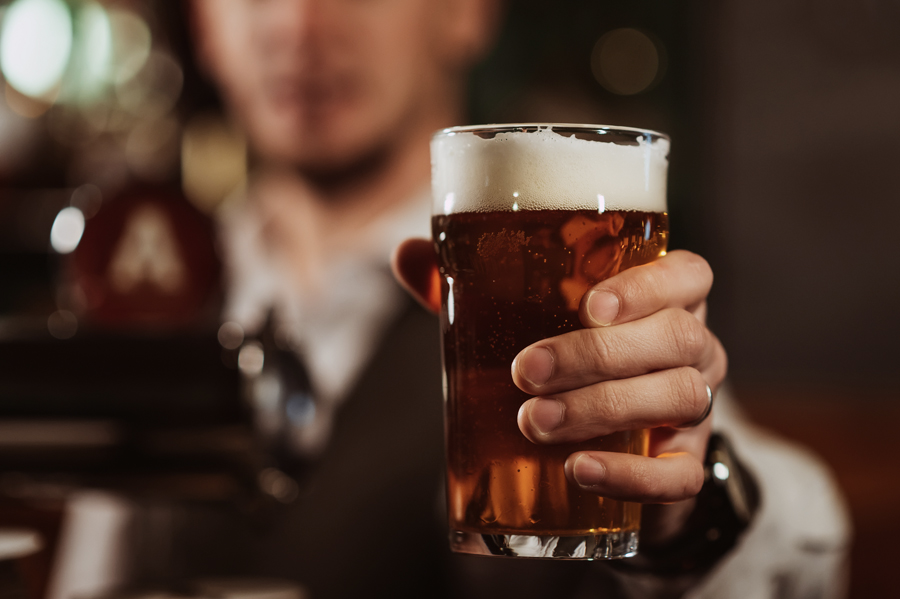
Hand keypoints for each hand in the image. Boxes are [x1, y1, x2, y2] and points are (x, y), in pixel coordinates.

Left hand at [393, 242, 726, 544]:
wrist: (595, 448)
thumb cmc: (563, 359)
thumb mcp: (521, 317)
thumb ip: (472, 285)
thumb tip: (406, 253)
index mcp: (663, 299)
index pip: (690, 275)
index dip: (651, 285)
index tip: (591, 304)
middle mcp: (692, 347)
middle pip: (678, 337)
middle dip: (598, 355)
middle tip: (526, 372)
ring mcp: (695, 409)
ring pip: (681, 398)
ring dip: (604, 409)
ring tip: (534, 421)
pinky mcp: (683, 467)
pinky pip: (680, 476)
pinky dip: (631, 475)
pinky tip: (579, 470)